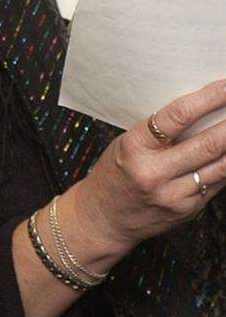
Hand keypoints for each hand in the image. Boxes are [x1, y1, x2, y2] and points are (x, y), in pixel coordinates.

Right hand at [67, 79, 225, 255]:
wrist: (103, 217)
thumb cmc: (115, 173)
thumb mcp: (127, 144)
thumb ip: (161, 134)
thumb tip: (204, 114)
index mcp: (134, 147)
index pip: (177, 117)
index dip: (208, 99)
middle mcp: (154, 172)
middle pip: (207, 143)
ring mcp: (173, 194)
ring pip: (221, 166)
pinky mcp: (188, 210)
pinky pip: (217, 184)